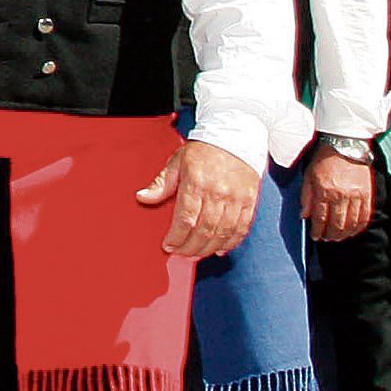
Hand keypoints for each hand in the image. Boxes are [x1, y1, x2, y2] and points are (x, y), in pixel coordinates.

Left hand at [136, 139, 259, 257]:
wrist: (235, 137)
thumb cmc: (203, 150)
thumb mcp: (177, 162)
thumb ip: (161, 183)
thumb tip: (142, 197)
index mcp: (196, 182)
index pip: (185, 218)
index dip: (176, 236)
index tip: (168, 245)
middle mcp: (217, 193)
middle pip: (204, 230)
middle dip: (190, 247)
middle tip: (181, 253)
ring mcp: (235, 199)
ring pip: (222, 233)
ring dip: (208, 248)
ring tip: (197, 254)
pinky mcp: (249, 202)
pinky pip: (241, 229)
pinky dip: (231, 243)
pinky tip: (220, 249)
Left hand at [301, 149, 376, 241]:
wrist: (346, 145)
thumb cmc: (324, 159)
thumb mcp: (308, 175)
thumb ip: (306, 197)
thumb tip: (304, 216)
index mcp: (324, 191)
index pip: (320, 218)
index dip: (317, 231)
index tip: (315, 237)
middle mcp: (341, 196)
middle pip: (336, 224)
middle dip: (330, 235)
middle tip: (326, 239)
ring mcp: (356, 196)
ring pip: (351, 223)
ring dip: (344, 234)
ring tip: (338, 237)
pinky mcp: (367, 194)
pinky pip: (364, 216)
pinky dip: (358, 227)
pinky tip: (353, 230)